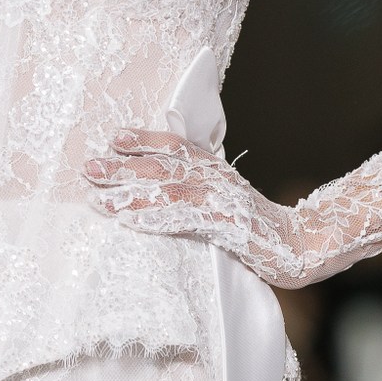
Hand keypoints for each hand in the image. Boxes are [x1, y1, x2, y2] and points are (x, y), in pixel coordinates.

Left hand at [83, 128, 307, 285]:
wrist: (293, 243)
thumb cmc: (255, 222)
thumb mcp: (225, 193)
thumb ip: (198, 183)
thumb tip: (160, 180)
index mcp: (214, 167)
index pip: (175, 145)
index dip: (144, 139)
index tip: (113, 137)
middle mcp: (214, 178)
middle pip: (162, 167)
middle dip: (122, 167)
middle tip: (88, 168)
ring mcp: (219, 201)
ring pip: (166, 192)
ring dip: (128, 195)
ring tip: (96, 199)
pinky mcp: (223, 226)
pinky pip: (182, 221)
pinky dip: (154, 220)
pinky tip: (130, 221)